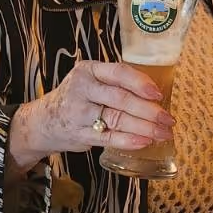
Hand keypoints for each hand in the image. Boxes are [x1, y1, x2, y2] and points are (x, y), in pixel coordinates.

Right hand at [9, 60, 172, 170]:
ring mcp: (79, 113)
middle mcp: (81, 89)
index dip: (140, 83)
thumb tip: (155, 95)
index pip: (118, 73)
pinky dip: (129, 141)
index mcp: (88, 70)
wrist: (45, 121)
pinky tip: (144, 142)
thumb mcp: (91, 81)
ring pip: (117, 119)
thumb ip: (116, 83)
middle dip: (149, 110)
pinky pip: (108, 137)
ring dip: (144, 128)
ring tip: (162, 133)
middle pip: (121, 99)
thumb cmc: (77, 98)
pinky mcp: (79, 134)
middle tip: (167, 119)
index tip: (158, 94)